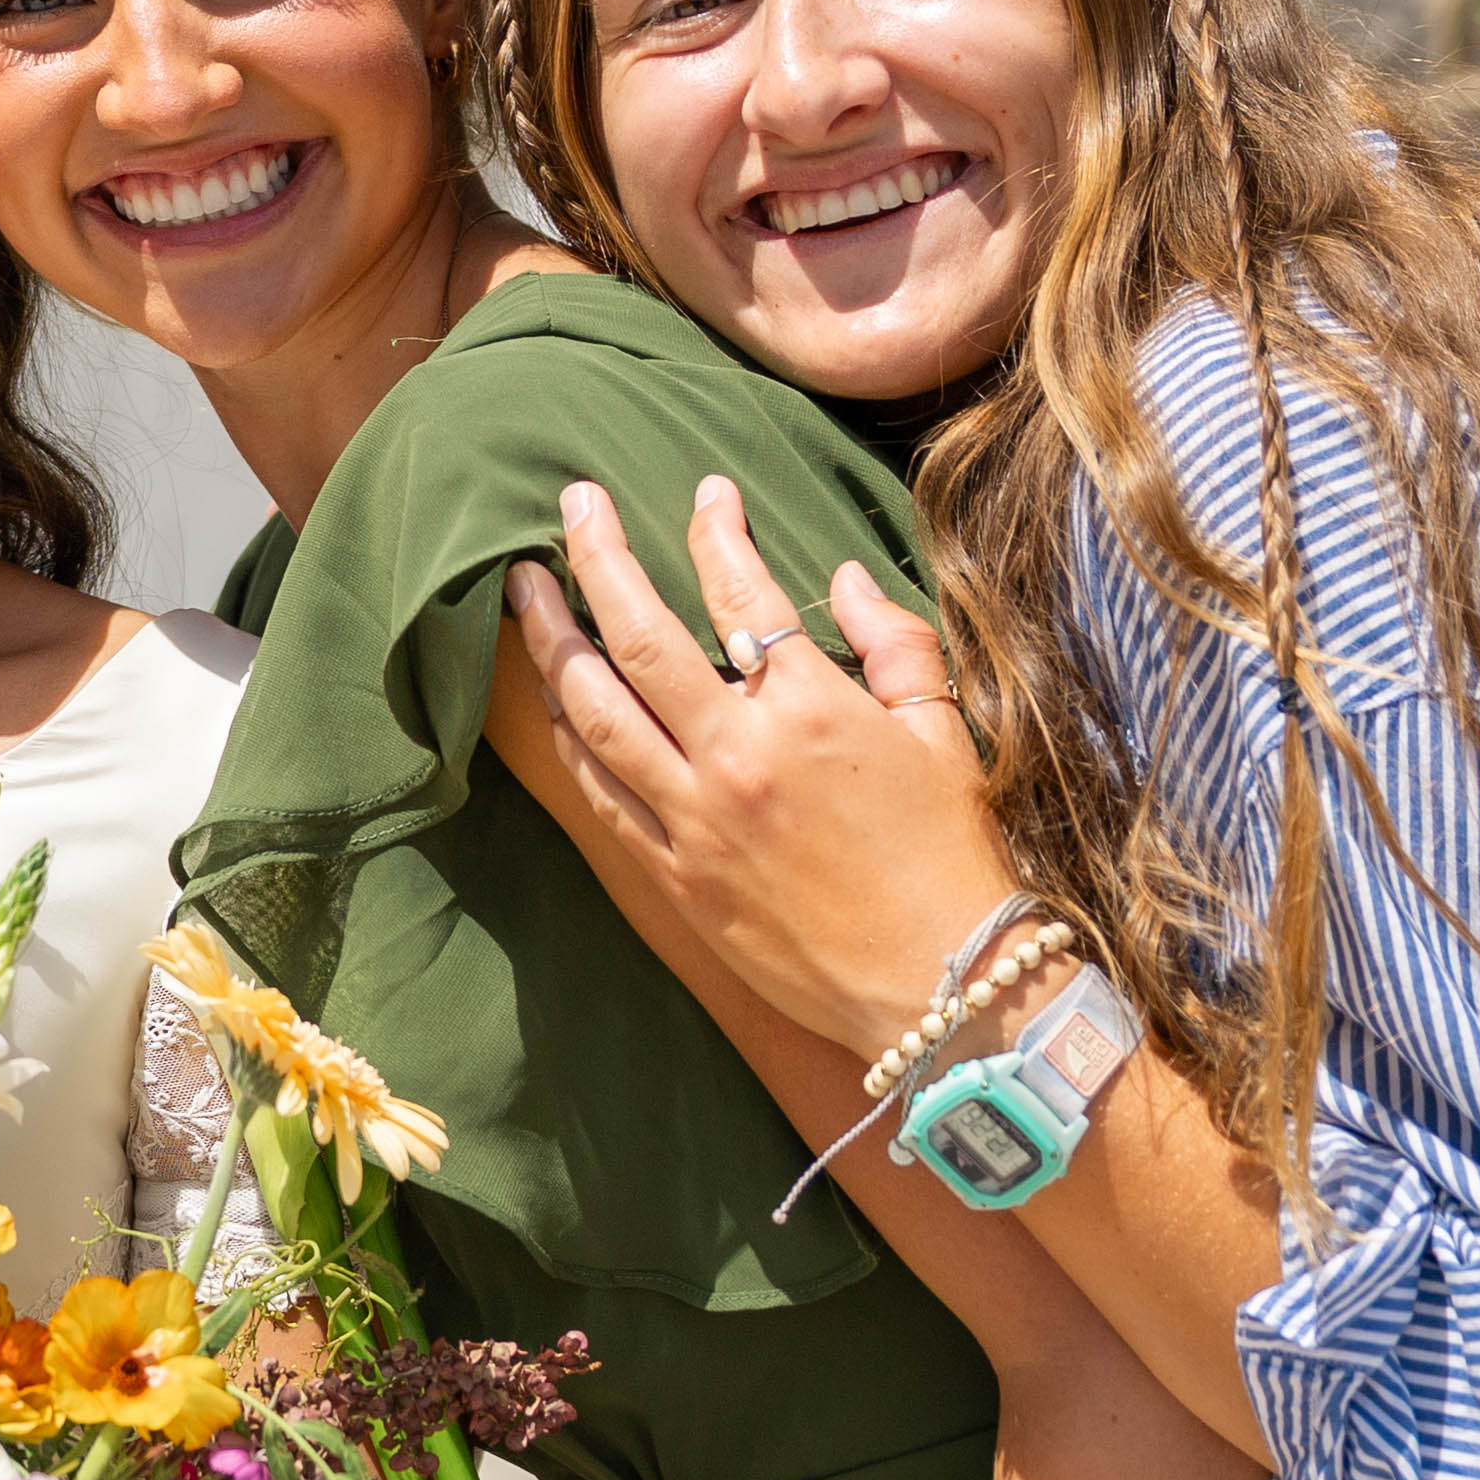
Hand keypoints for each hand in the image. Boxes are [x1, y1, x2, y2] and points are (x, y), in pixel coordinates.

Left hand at [503, 473, 1015, 1056]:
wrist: (938, 987)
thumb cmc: (953, 857)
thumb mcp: (943, 733)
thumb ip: (892, 642)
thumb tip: (840, 575)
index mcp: (811, 709)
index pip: (740, 591)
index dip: (716, 530)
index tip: (705, 492)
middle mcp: (738, 756)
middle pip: (638, 636)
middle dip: (597, 558)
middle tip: (571, 501)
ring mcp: (696, 820)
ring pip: (595, 713)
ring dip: (552, 643)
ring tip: (526, 590)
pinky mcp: (677, 876)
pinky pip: (602, 793)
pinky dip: (571, 736)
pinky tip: (554, 699)